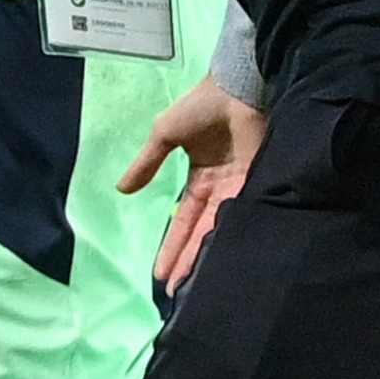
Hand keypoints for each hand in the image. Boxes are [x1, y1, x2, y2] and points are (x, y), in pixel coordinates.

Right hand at [120, 80, 264, 288]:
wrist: (236, 86)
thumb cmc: (200, 106)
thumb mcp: (165, 134)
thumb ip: (147, 164)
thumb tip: (122, 190)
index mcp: (200, 179)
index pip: (183, 220)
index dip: (172, 246)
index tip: (159, 274)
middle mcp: (220, 189)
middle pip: (201, 232)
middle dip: (188, 260)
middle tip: (178, 292)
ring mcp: (240, 187)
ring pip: (220, 229)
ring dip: (206, 254)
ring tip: (195, 282)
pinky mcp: (257, 182)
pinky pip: (241, 213)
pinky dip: (228, 232)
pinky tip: (219, 255)